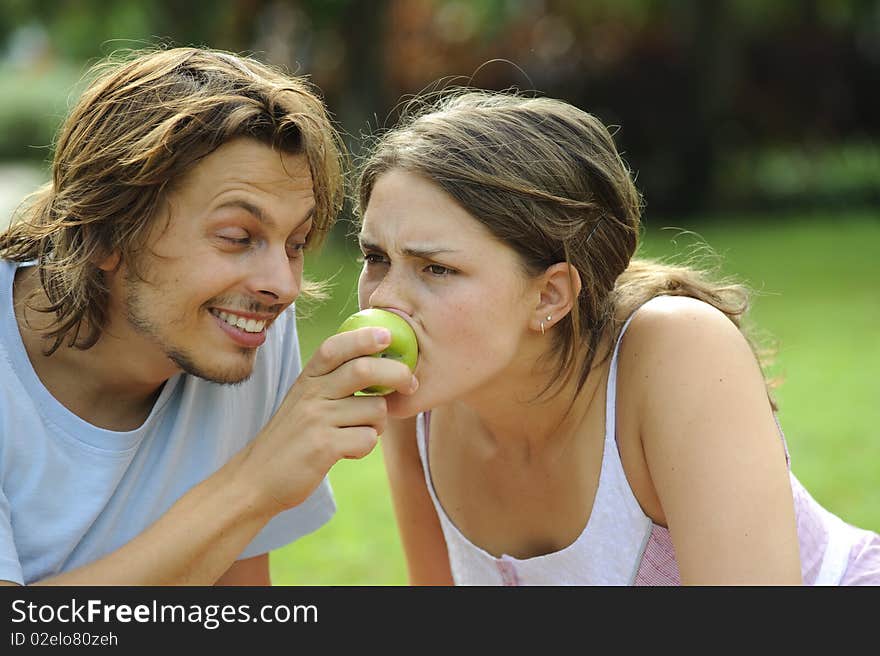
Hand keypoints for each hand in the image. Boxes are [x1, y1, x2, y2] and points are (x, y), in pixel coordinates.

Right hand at [240, 326, 418, 512]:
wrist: (256, 479)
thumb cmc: (291, 439)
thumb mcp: (303, 401)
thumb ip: (331, 383)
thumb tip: (380, 366)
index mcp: (307, 379)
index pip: (336, 347)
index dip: (364, 337)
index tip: (388, 336)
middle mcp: (311, 394)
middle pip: (364, 370)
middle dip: (397, 373)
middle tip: (411, 384)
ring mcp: (316, 419)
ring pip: (375, 409)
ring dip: (378, 424)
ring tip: (359, 432)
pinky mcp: (323, 447)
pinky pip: (367, 439)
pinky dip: (365, 447)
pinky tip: (347, 452)